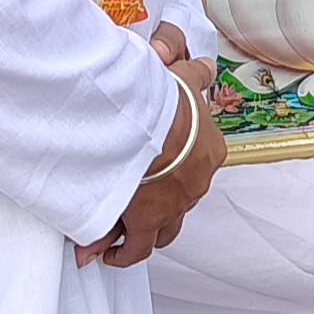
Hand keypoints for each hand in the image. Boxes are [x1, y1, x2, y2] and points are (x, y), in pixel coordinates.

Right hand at [83, 41, 220, 267]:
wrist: (145, 121)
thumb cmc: (158, 95)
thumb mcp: (179, 73)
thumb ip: (190, 69)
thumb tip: (199, 61)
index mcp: (207, 145)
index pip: (198, 157)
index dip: (177, 161)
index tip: (160, 162)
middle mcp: (197, 178)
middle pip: (181, 195)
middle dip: (159, 200)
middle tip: (135, 199)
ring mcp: (177, 204)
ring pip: (165, 226)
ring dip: (144, 227)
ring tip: (121, 230)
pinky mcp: (149, 222)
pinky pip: (138, 247)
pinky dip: (123, 251)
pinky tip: (107, 252)